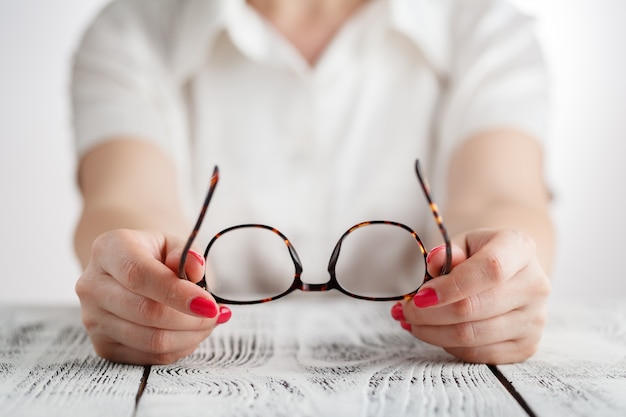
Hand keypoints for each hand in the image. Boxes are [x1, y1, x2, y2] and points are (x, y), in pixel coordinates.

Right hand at [75, 229, 230, 364]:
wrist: (127, 271)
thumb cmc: (155, 256)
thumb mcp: (172, 244)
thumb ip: (186, 254)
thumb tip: (196, 269)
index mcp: (108, 249)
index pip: (139, 275)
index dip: (178, 293)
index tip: (209, 305)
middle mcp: (92, 285)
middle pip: (146, 312)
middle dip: (191, 319)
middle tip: (215, 313)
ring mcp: (93, 319)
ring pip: (151, 340)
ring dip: (189, 335)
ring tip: (207, 322)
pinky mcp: (103, 345)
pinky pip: (149, 357)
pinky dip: (179, 347)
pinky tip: (190, 332)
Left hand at [390, 228, 550, 363]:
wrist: (508, 270)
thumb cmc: (478, 254)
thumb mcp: (462, 242)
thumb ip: (447, 251)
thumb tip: (434, 262)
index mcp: (519, 248)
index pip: (490, 270)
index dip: (451, 286)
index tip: (420, 295)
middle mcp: (535, 284)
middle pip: (475, 308)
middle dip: (429, 313)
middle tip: (404, 310)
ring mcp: (534, 318)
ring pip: (472, 336)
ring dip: (432, 332)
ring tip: (412, 321)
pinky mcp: (526, 345)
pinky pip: (478, 354)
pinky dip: (448, 346)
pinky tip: (435, 332)